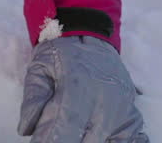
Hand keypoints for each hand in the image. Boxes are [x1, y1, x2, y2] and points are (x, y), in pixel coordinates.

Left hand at [18, 36, 148, 141]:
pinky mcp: (131, 114)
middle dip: (66, 141)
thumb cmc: (60, 51)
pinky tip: (103, 137)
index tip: (39, 141)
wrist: (89, 31)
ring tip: (77, 129)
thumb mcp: (38, 67)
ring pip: (103, 142)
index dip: (47, 142)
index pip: (61, 134)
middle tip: (56, 133)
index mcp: (77, 90)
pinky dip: (116, 141)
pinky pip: (134, 139)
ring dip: (88, 139)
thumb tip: (27, 129)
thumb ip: (33, 100)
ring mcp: (121, 110)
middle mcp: (103, 103)